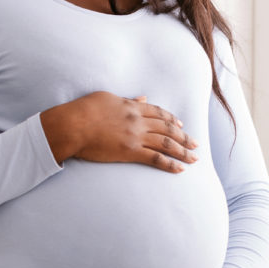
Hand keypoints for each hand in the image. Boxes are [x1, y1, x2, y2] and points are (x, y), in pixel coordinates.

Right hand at [41, 92, 198, 172]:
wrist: (73, 124)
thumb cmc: (83, 110)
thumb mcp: (107, 98)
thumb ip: (127, 100)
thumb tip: (142, 98)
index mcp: (132, 107)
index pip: (158, 113)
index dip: (172, 120)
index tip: (181, 125)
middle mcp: (138, 120)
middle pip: (167, 129)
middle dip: (184, 137)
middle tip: (196, 143)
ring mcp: (136, 136)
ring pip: (166, 143)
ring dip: (182, 151)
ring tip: (194, 158)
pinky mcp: (130, 152)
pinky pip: (155, 158)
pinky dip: (169, 164)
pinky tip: (180, 169)